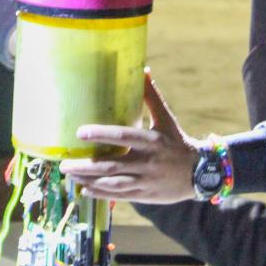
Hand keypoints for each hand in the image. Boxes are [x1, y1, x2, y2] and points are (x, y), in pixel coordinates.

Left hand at [60, 71, 200, 203]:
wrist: (200, 173)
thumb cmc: (178, 142)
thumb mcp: (166, 118)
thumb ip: (151, 96)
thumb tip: (143, 70)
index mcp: (151, 141)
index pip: (123, 137)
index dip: (101, 135)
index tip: (79, 133)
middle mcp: (147, 162)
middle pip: (112, 165)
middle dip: (86, 166)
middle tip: (65, 163)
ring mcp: (145, 181)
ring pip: (113, 184)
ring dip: (89, 181)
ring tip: (70, 176)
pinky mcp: (145, 195)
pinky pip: (119, 196)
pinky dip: (100, 194)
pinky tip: (85, 190)